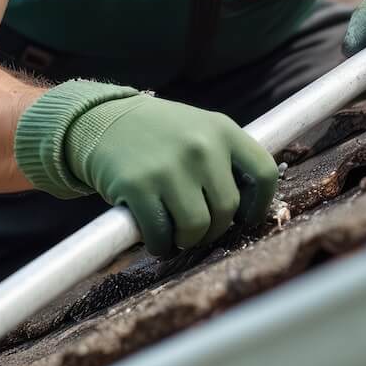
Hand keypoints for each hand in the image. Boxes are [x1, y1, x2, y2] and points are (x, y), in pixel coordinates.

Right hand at [67, 95, 276, 257]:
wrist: (103, 120)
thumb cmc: (158, 134)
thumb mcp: (198, 129)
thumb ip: (224, 159)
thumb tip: (248, 210)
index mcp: (222, 130)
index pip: (263, 173)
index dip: (259, 205)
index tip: (245, 218)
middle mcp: (200, 146)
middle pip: (227, 209)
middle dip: (213, 228)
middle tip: (197, 228)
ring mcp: (169, 166)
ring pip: (196, 227)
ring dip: (187, 240)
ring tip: (176, 234)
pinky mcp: (138, 186)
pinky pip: (160, 234)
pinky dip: (159, 245)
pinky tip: (155, 238)